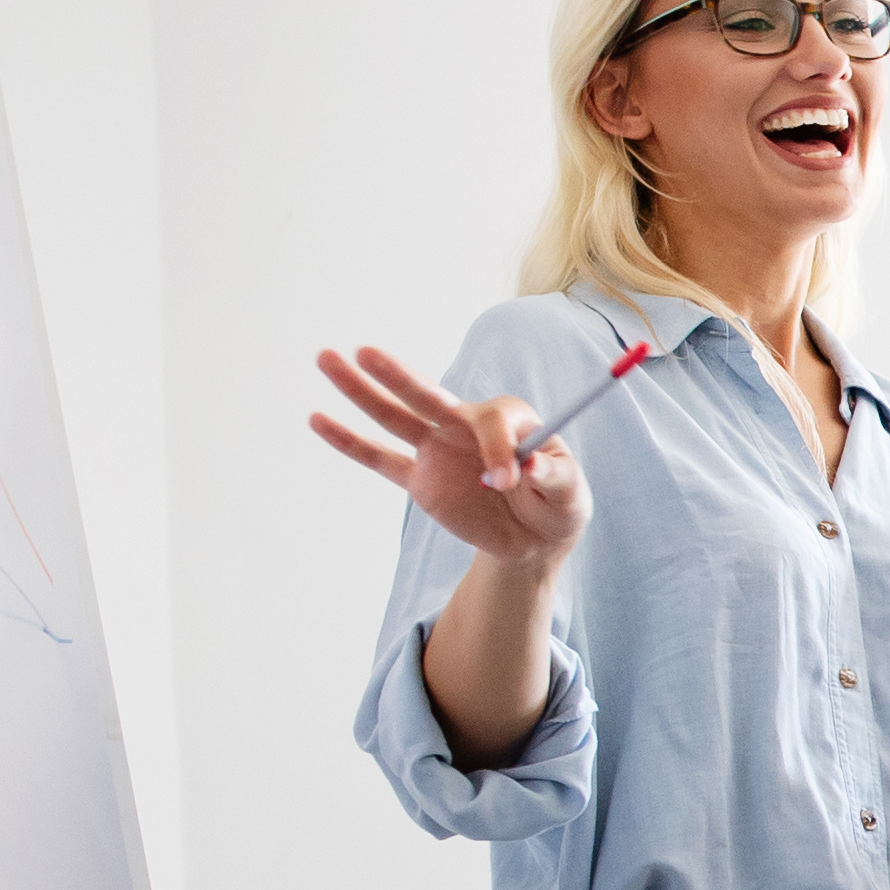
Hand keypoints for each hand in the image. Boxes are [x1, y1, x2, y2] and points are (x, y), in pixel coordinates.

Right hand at [306, 344, 593, 568]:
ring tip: (328, 358)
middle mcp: (467, 426)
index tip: (505, 480)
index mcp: (511, 420)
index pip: (492, 420)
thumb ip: (556, 476)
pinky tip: (317, 420)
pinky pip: (380, 460)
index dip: (497, 449)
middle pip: (429, 396)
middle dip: (399, 377)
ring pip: (395, 416)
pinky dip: (349, 443)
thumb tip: (527, 467)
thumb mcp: (572, 494)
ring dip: (361, 391)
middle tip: (367, 352)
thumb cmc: (559, 504)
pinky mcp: (421, 479)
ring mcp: (439, 449)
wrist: (536, 537)